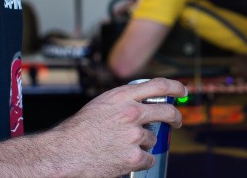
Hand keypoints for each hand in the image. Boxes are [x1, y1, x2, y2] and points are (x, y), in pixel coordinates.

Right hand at [40, 77, 186, 177]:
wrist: (64, 153)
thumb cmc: (78, 131)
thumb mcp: (100, 105)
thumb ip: (121, 102)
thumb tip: (142, 104)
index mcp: (122, 96)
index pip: (158, 85)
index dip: (175, 86)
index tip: (182, 90)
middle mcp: (131, 112)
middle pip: (167, 112)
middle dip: (175, 117)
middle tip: (176, 122)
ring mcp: (134, 134)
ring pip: (152, 139)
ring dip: (143, 144)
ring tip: (121, 147)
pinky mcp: (134, 155)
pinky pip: (148, 158)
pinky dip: (140, 161)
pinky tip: (125, 160)